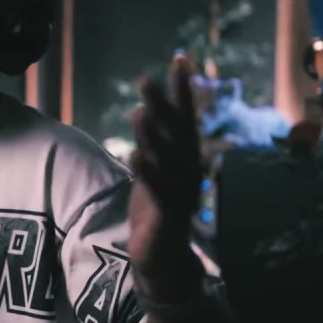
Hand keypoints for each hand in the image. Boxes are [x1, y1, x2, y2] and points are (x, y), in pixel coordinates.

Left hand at [127, 56, 202, 277]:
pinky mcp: (166, 217)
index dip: (181, 91)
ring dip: (152, 135)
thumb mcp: (158, 173)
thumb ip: (157, 143)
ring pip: (166, 160)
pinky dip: (148, 172)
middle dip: (162, 105)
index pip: (184, 119)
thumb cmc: (159, 212)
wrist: (165, 264)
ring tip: (138, 110)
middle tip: (145, 79)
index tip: (179, 59)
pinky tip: (135, 153)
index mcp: (186, 161)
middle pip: (175, 134)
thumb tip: (151, 109)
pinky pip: (156, 190)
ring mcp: (179, 194)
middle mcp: (187, 173)